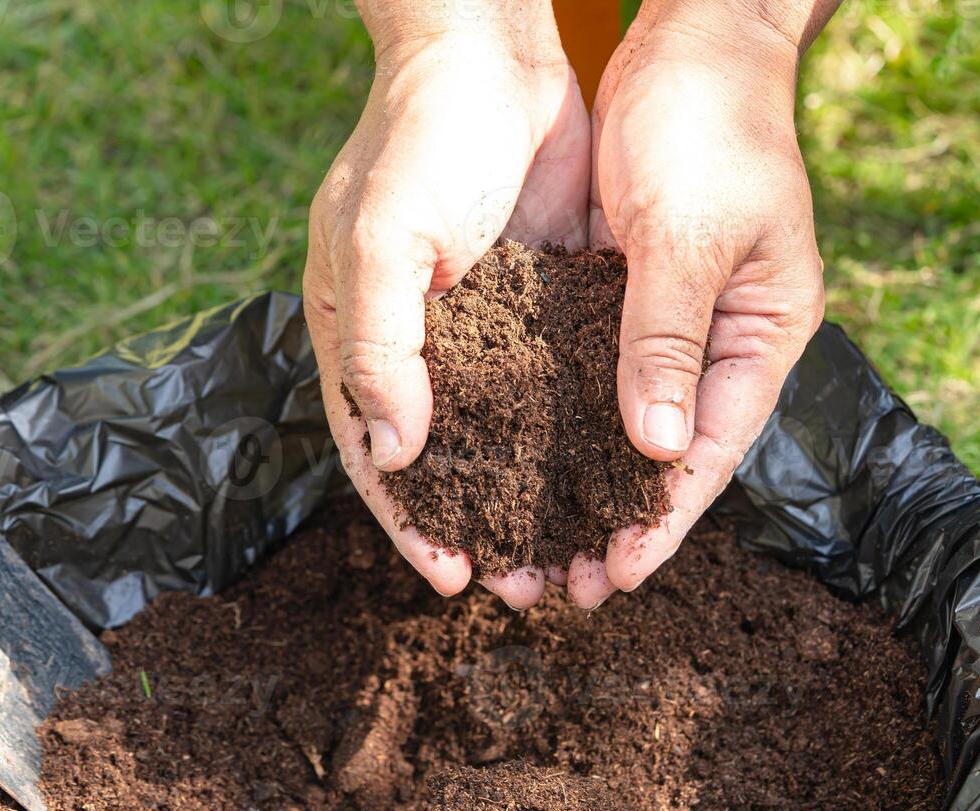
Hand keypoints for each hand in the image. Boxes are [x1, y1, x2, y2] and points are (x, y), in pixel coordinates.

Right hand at [303, 2, 588, 607]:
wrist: (495, 53)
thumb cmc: (420, 140)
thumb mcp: (382, 242)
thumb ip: (381, 349)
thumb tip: (399, 457)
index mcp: (363, 337)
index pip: (380, 454)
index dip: (414, 522)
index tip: (455, 578)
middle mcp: (425, 345)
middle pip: (453, 460)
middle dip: (486, 526)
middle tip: (528, 587)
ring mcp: (488, 328)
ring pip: (514, 436)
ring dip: (540, 496)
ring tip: (578, 552)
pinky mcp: (546, 304)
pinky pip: (561, 385)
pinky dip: (581, 435)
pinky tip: (616, 475)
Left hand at [569, 2, 830, 607]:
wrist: (693, 39)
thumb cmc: (710, 123)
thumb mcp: (690, 233)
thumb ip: (668, 336)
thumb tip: (656, 448)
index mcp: (763, 332)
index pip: (710, 450)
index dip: (662, 519)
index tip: (616, 577)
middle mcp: (722, 339)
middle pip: (666, 454)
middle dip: (617, 522)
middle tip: (560, 588)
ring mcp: (674, 318)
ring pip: (625, 423)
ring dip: (582, 483)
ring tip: (532, 545)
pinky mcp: (627, 292)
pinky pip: (592, 371)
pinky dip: (560, 419)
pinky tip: (519, 457)